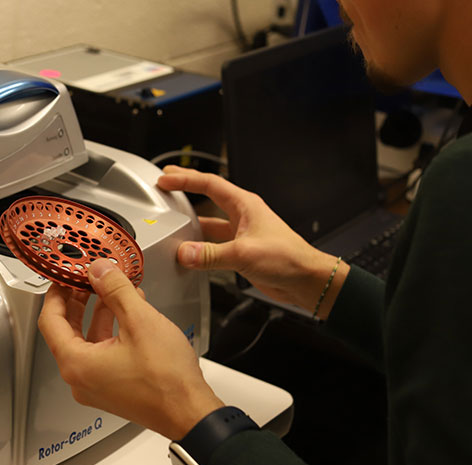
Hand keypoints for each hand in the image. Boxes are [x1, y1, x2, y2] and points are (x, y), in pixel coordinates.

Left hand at [38, 258, 223, 439]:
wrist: (190, 412)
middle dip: (76, 302)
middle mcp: (81, 379)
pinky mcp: (112, 389)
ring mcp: (96, 387)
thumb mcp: (140, 321)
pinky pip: (101, 354)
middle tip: (84, 280)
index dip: (56, 293)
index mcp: (78, 364)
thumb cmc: (167, 379)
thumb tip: (100, 271)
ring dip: (97, 314)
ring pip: (86, 342)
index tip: (64, 277)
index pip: (50, 321)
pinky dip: (109, 331)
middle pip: (65, 332)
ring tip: (110, 291)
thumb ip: (115, 290)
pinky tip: (127, 314)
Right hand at [157, 165, 348, 316]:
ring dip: (191, 219)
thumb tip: (184, 253)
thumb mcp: (244, 254)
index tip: (166, 178)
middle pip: (208, 196)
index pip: (209, 184)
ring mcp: (241, 233)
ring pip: (209, 222)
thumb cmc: (288, 258)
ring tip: (172, 216)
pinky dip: (199, 245)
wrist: (305, 279)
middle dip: (186, 188)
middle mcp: (242, 215)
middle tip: (166, 181)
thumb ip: (210, 255)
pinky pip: (213, 243)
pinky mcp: (240, 250)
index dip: (185, 179)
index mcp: (245, 205)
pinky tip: (189, 250)